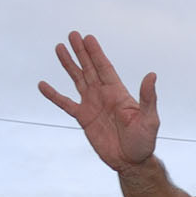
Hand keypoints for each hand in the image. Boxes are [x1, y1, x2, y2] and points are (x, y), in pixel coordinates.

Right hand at [37, 32, 160, 172]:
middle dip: (81, 52)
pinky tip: (43, 85)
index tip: (88, 37)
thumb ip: (148, 98)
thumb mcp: (149, 119)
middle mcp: (104, 95)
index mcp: (119, 93)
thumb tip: (152, 75)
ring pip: (77, 80)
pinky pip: (65, 103)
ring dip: (69, 65)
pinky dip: (54, 95)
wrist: (131, 162)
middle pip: (90, 69)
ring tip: (59, 48)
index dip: (96, 53)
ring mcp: (92, 105)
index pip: (105, 68)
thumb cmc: (144, 141)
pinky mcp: (83, 118)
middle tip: (72, 34)